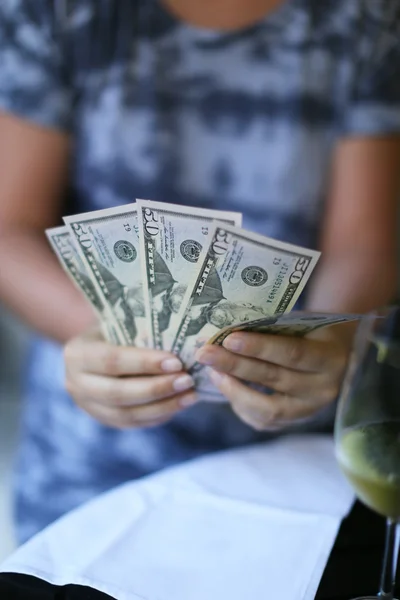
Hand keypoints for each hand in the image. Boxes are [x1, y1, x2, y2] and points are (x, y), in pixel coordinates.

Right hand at [64, 327, 196, 428]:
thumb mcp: (120, 323)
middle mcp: (75, 383)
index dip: (144, 363)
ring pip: (126, 414)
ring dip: (162, 406)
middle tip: (187, 381)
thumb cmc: (115, 327)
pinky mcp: (102, 419)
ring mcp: (87, 405)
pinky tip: (179, 404)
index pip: (112, 360)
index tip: (176, 362)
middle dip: (156, 389)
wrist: (96, 345)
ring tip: (190, 396)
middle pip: (118, 393)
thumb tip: (179, 342)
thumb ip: (140, 333)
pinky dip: (158, 416)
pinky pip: (132, 423)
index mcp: (77, 353)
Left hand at [195, 327, 349, 430]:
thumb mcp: (303, 323)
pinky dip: (240, 404)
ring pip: (266, 408)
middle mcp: (322, 389)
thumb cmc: (312, 331)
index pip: (291, 353)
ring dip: (233, 389)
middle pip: (273, 378)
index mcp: (329, 357)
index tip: (228, 338)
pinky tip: (225, 386)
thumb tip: (229, 328)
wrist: (337, 355)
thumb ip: (275, 328)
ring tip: (211, 371)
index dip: (259, 347)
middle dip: (234, 365)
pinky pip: (263, 420)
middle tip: (205, 353)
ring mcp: (309, 410)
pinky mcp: (294, 422)